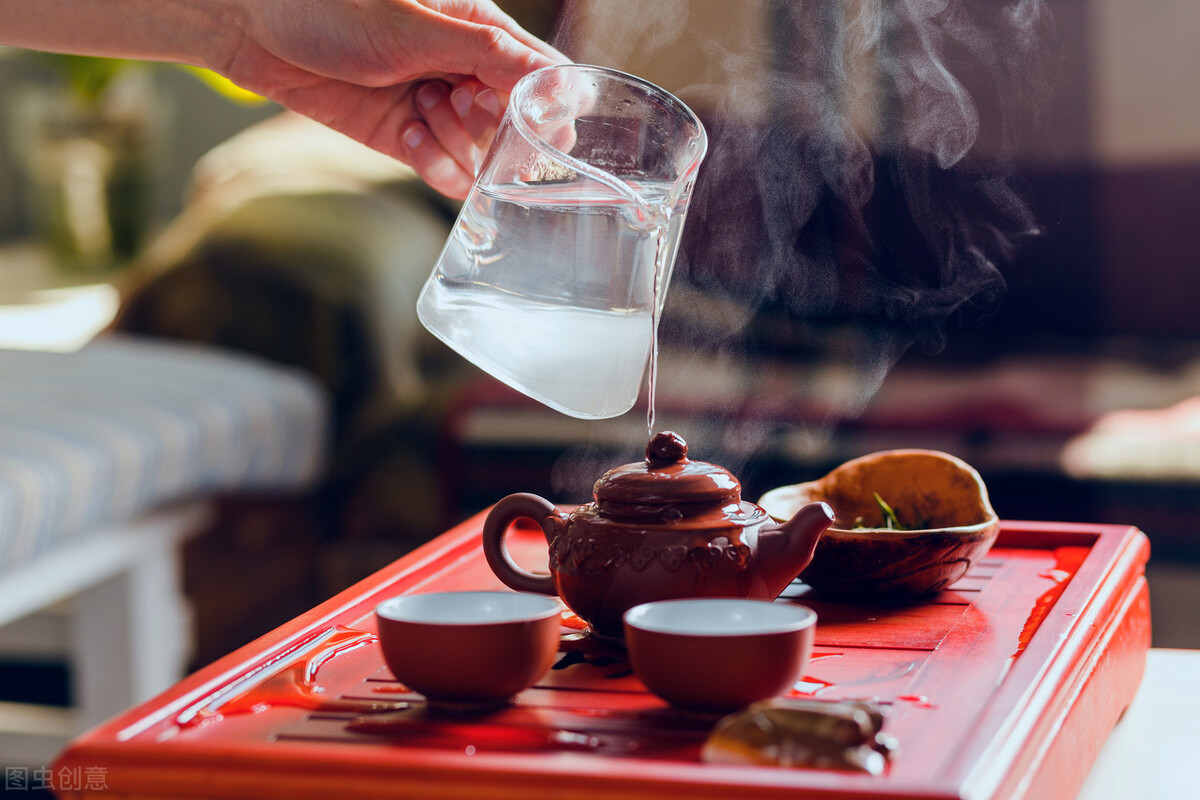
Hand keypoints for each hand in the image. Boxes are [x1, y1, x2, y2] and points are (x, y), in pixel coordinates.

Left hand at [215, 0, 568, 197]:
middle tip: (455, 101)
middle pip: (512, 121)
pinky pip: (440, 167)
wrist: (252, 26)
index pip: (538, 75)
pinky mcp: (402, 135)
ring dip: (454, 142)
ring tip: (419, 111)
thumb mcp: (415, 27)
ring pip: (476, 150)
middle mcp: (461, 68)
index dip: (543, 105)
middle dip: (490, 123)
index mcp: (477, 27)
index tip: (533, 123)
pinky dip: (434, 164)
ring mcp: (432, 104)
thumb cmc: (329, 5)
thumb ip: (488, 55)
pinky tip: (411, 137)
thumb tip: (555, 79)